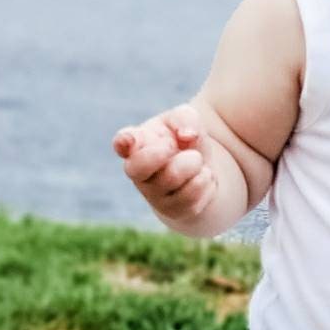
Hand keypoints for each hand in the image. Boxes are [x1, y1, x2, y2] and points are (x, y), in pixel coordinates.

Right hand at [112, 103, 218, 222]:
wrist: (201, 169)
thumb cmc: (185, 140)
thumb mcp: (186, 118)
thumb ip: (185, 118)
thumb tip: (187, 136)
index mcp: (136, 143)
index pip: (122, 142)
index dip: (123, 142)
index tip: (128, 141)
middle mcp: (138, 171)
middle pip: (143, 166)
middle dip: (165, 152)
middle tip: (180, 148)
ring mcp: (153, 195)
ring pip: (173, 177)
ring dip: (195, 164)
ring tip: (196, 161)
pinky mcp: (173, 211)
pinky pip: (193, 196)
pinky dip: (206, 180)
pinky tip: (203, 177)